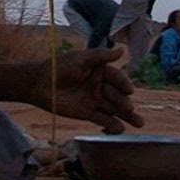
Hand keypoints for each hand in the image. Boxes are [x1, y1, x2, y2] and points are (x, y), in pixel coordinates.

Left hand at [29, 47, 144, 133]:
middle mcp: (101, 87)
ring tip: (139, 123)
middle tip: (130, 109)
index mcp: (101, 72)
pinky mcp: (88, 113)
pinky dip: (112, 125)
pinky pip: (104, 120)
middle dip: (126, 103)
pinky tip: (120, 129)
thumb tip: (122, 50)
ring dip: (127, 117)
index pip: (117, 79)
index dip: (124, 84)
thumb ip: (101, 55)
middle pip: (118, 96)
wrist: (40, 84)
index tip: (129, 90)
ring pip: (115, 110)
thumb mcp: (81, 58)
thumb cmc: (59, 67)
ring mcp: (95, 101)